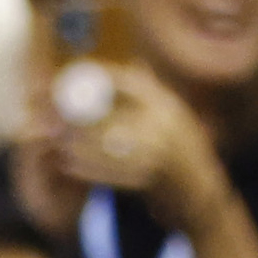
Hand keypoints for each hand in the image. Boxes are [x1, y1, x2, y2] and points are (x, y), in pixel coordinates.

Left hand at [49, 65, 229, 232]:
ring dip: (76, 144)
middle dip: (78, 114)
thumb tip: (135, 62)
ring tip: (57, 140)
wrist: (201, 195)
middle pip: (110, 116)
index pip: (131, 84)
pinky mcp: (146, 181)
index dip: (102, 77)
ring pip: (104, 147)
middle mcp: (163, 128)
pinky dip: (85, 169)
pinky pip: (107, 174)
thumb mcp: (177, 116)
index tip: (76, 74)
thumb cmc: (184, 151)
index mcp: (169, 108)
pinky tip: (67, 165)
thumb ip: (154, 91)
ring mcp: (155, 155)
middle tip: (56, 112)